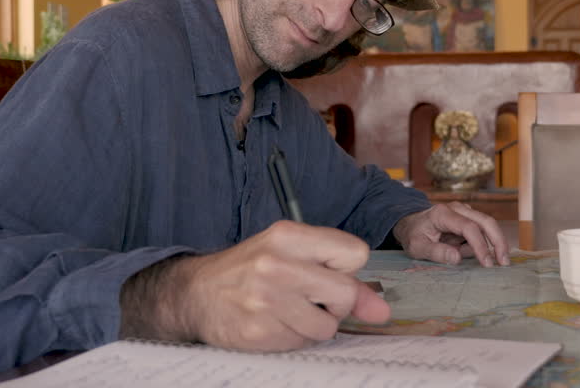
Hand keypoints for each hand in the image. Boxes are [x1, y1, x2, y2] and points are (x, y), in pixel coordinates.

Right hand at [120, 221, 389, 351]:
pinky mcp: (259, 331)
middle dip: (336, 302)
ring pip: (328, 327)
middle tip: (311, 296)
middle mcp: (277, 265)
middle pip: (345, 293)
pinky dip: (294, 336)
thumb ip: (341, 277)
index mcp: (288, 235)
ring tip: (290, 310)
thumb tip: (382, 311)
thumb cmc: (252, 269)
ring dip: (315, 324)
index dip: (346, 267)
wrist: (197, 294)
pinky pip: (302, 343)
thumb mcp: (292, 255)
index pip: (355, 253)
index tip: (326, 269)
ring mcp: (266, 301)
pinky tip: (274, 323)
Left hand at [392, 203, 509, 266]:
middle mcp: (458, 209)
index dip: (480, 246)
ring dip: (488, 246)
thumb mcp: (417, 247)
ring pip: (487, 227)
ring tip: (468, 258)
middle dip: (498, 242)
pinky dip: (478, 245)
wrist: (411, 223)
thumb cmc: (413, 235)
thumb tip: (457, 258)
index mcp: (443, 214)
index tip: (487, 264)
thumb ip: (435, 252)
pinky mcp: (469, 218)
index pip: (469, 228)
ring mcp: (465, 212)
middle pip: (486, 221)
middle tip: (504, 263)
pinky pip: (480, 233)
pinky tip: (461, 250)